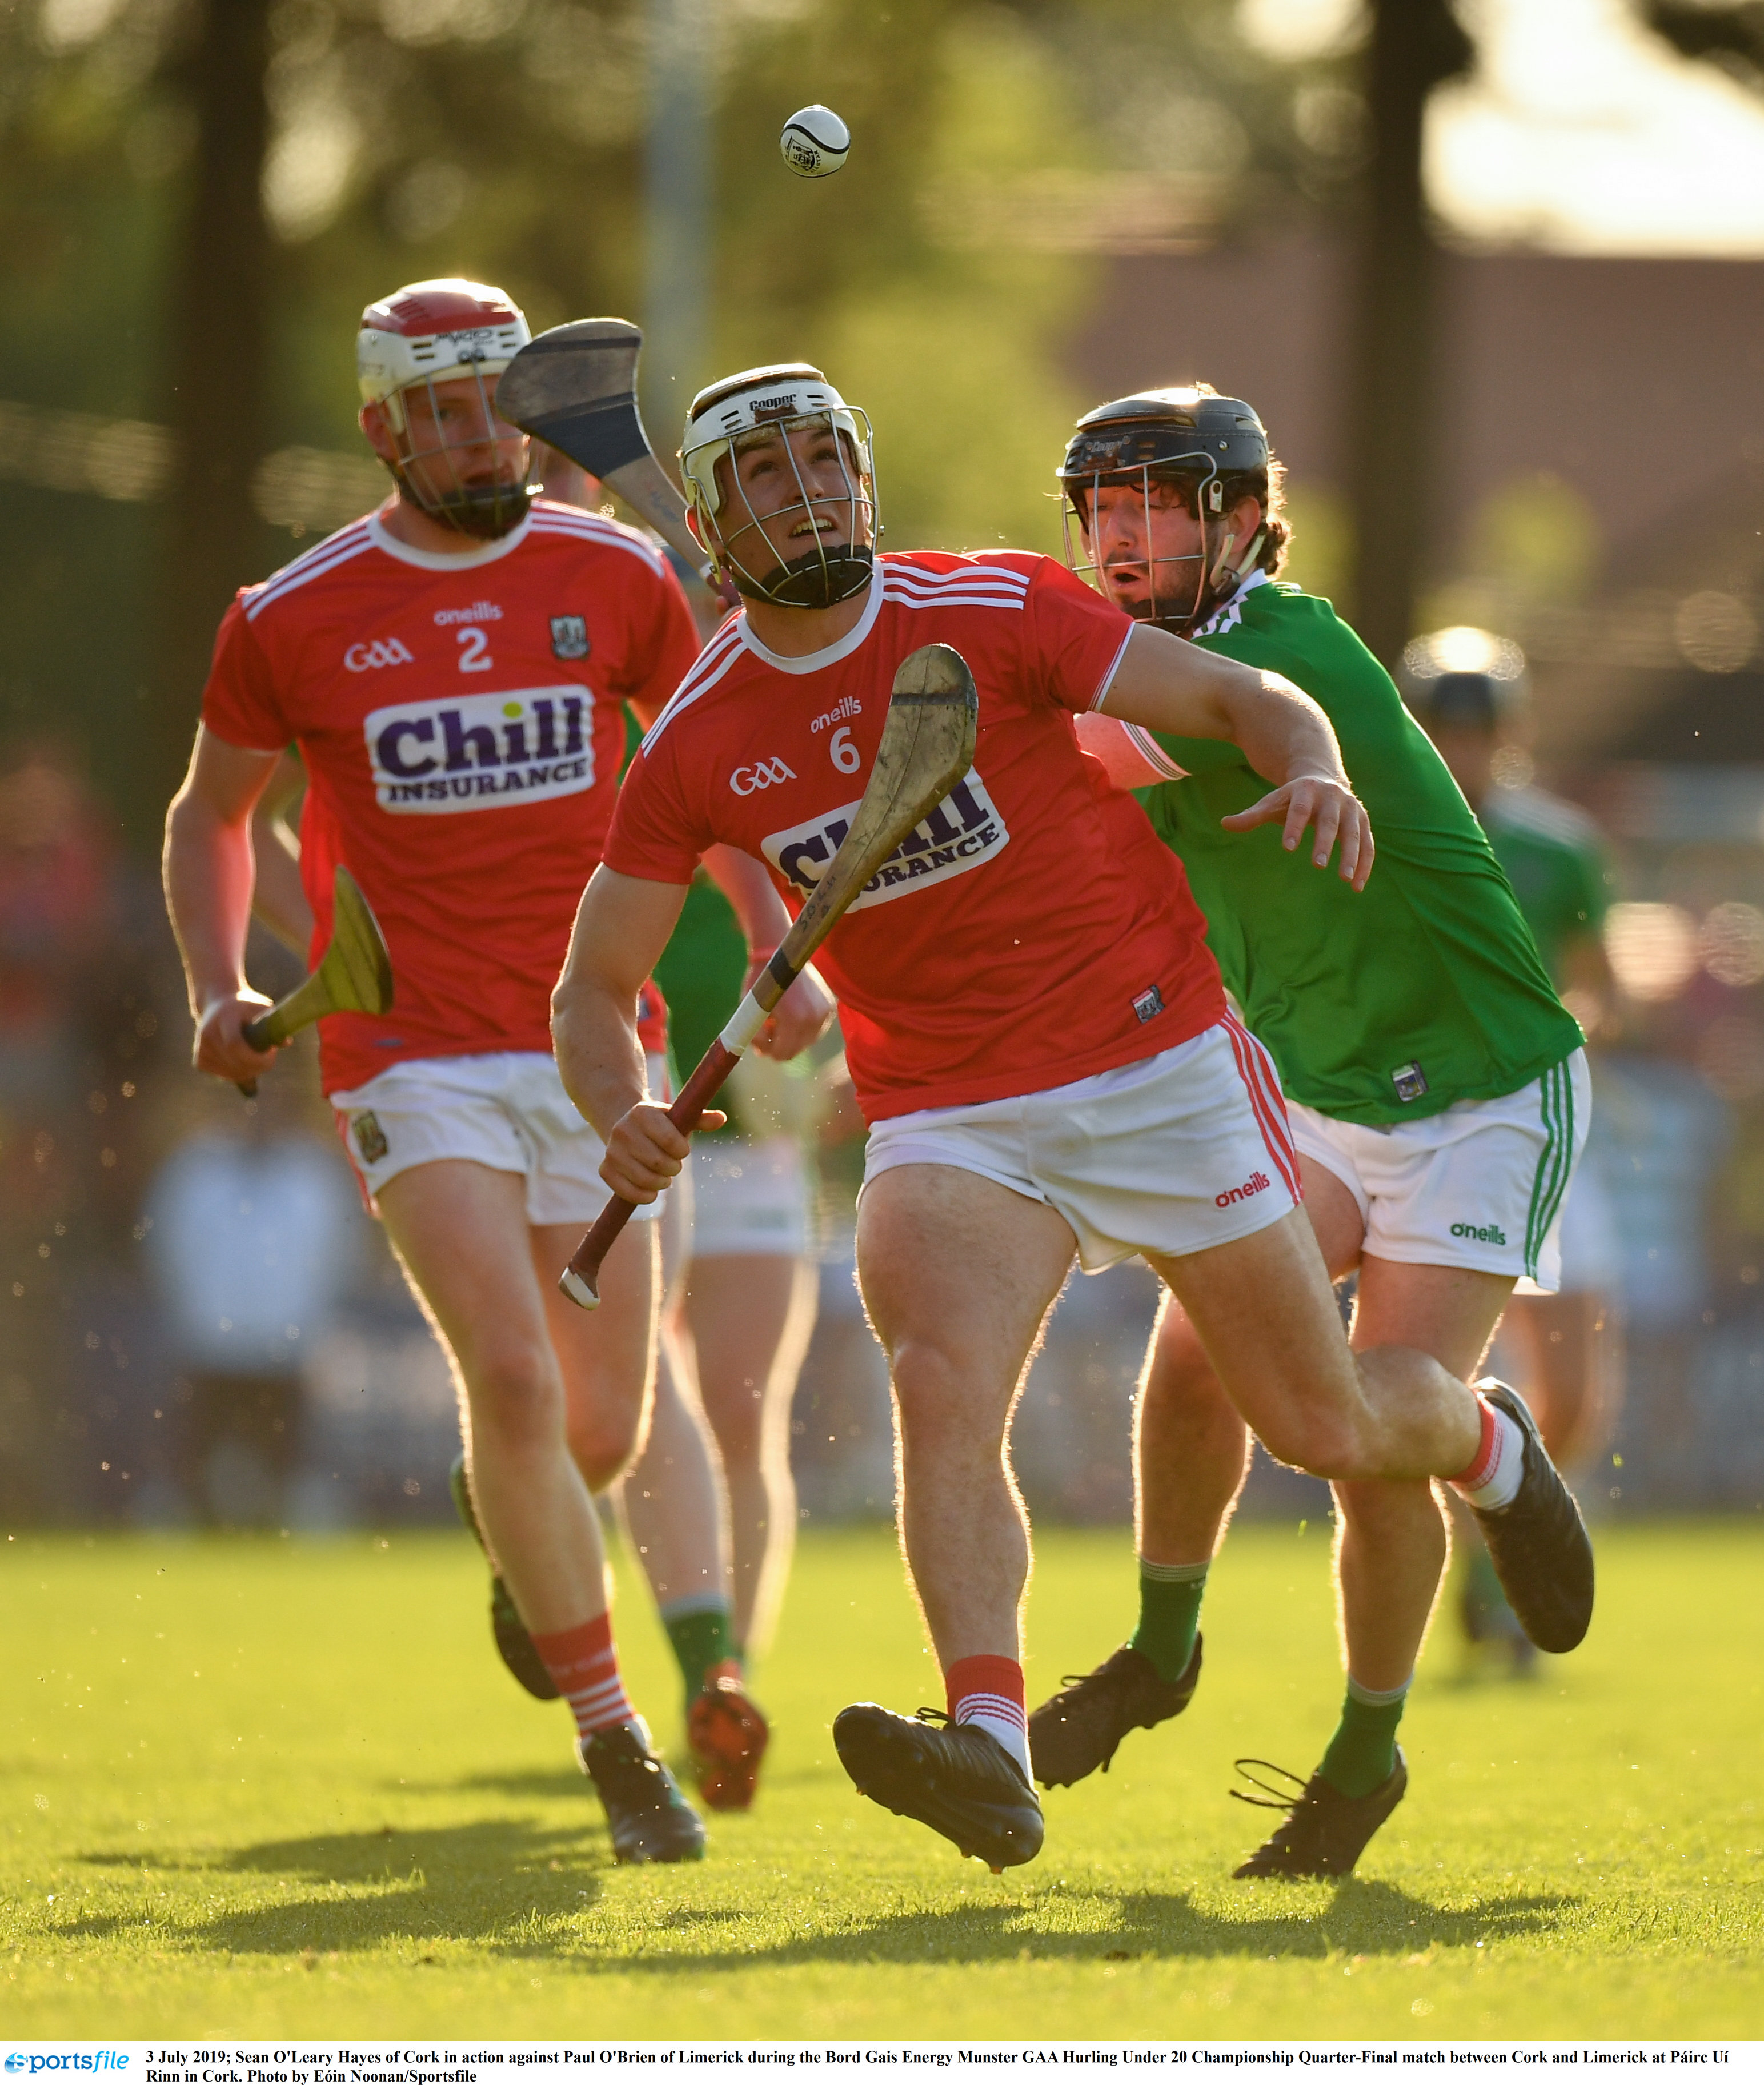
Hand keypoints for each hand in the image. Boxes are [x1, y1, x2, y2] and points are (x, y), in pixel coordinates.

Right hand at [193, 989, 278, 1085]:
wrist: (218, 1004)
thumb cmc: (246, 1007)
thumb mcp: (262, 1007)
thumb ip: (274, 1023)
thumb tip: (286, 1043)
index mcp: (224, 1018)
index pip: (235, 1045)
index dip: (254, 1057)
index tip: (271, 1054)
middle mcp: (207, 1033)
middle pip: (234, 1063)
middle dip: (258, 1066)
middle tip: (269, 1059)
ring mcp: (201, 1048)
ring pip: (231, 1074)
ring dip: (249, 1071)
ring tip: (255, 1056)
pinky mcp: (199, 1060)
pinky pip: (223, 1076)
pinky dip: (237, 1073)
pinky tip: (240, 1060)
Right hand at [601, 1099, 724, 1203]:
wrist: (627, 1127)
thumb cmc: (661, 1125)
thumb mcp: (679, 1118)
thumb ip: (700, 1119)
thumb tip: (721, 1119)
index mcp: (642, 1113)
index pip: (670, 1139)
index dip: (682, 1150)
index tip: (682, 1150)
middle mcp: (622, 1130)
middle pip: (658, 1162)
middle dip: (672, 1168)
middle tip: (674, 1166)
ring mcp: (611, 1151)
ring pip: (644, 1179)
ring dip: (660, 1183)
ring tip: (664, 1178)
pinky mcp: (605, 1170)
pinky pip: (627, 1192)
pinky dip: (644, 1197)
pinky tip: (651, 1192)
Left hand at [751, 959, 833, 1059]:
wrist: (782, 953)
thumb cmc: (762, 979)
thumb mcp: (752, 1008)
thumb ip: (756, 1033)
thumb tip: (763, 1052)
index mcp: (793, 1020)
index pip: (782, 1053)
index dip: (766, 1051)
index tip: (758, 1043)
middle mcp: (813, 1019)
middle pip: (795, 1051)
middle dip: (778, 1046)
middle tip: (767, 1034)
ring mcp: (824, 1013)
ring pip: (807, 1042)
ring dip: (792, 1038)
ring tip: (779, 1022)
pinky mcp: (830, 1007)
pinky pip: (817, 1030)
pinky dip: (804, 1028)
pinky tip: (793, 1016)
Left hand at [1221, 773, 1373, 890]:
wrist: (1323, 780)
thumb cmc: (1291, 799)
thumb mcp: (1272, 803)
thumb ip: (1251, 816)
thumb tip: (1224, 824)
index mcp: (1306, 789)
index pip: (1300, 809)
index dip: (1294, 827)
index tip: (1288, 848)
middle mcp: (1333, 796)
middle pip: (1330, 821)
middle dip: (1326, 843)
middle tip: (1318, 866)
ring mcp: (1351, 808)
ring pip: (1354, 833)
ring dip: (1352, 856)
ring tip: (1345, 880)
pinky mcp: (1363, 821)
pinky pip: (1368, 844)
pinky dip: (1365, 864)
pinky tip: (1357, 886)